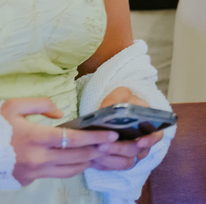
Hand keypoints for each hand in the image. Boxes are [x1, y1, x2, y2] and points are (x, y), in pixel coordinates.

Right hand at [2, 98, 116, 184]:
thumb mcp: (14, 106)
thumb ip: (41, 104)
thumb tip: (61, 114)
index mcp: (35, 137)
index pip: (74, 139)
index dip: (96, 138)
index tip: (113, 135)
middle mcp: (37, 158)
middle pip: (77, 157)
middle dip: (97, 150)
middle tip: (111, 144)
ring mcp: (33, 172)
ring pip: (70, 170)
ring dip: (86, 161)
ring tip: (98, 152)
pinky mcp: (28, 180)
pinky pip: (56, 175)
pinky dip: (70, 168)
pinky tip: (77, 160)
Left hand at [87, 88, 164, 170]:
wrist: (110, 113)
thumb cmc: (120, 102)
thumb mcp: (120, 94)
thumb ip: (118, 98)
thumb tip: (109, 108)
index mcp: (149, 126)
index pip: (156, 136)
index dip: (150, 141)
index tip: (139, 142)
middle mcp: (143, 142)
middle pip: (136, 151)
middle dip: (119, 149)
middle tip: (102, 145)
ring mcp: (130, 153)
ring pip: (125, 163)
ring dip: (110, 159)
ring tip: (95, 151)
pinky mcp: (117, 160)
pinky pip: (113, 168)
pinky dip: (103, 164)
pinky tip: (92, 158)